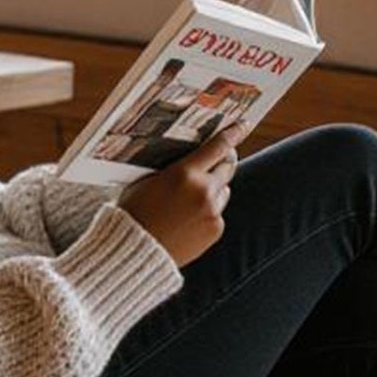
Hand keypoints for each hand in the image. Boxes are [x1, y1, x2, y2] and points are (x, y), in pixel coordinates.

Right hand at [118, 120, 249, 267]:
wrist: (134, 250)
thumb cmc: (134, 212)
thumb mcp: (147, 181)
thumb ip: (174, 169)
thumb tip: (192, 160)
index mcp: (184, 173)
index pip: (217, 146)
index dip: (232, 134)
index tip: (242, 126)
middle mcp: (203, 191)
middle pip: (227, 167)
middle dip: (222, 162)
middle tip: (217, 160)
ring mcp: (212, 212)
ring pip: (223, 191)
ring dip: (214, 189)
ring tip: (190, 199)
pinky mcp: (215, 230)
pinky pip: (217, 213)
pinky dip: (208, 212)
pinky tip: (188, 219)